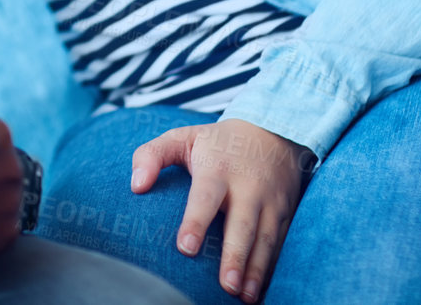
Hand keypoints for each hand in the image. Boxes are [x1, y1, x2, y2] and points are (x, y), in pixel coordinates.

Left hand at [132, 118, 311, 303]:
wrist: (272, 131)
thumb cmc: (216, 142)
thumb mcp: (182, 136)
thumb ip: (151, 155)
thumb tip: (136, 186)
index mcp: (217, 168)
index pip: (205, 197)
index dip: (196, 222)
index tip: (185, 248)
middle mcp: (247, 185)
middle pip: (242, 224)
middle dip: (235, 256)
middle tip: (225, 285)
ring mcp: (269, 201)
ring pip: (265, 238)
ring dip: (255, 269)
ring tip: (243, 296)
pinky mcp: (284, 213)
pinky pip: (280, 243)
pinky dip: (271, 268)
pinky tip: (259, 290)